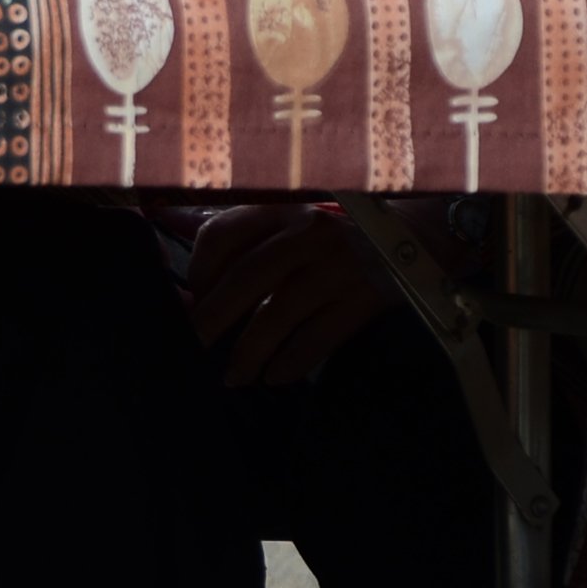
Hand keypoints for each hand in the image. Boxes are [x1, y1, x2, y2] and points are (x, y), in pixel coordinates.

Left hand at [180, 202, 394, 386]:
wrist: (411, 239)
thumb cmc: (332, 234)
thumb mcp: (288, 220)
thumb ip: (240, 231)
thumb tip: (175, 236)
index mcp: (280, 210)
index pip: (222, 234)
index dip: (200, 269)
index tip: (194, 297)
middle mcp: (306, 234)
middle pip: (247, 277)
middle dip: (214, 316)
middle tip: (194, 345)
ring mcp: (337, 267)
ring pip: (280, 314)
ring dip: (250, 351)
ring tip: (233, 376)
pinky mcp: (364, 299)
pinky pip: (318, 338)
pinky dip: (292, 362)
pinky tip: (274, 377)